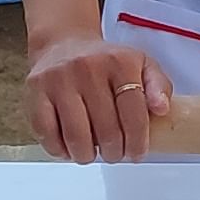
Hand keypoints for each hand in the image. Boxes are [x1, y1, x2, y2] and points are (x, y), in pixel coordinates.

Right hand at [24, 28, 171, 162]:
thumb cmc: (106, 62)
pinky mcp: (37, 92)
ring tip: (93, 154)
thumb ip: (158, 85)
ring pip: (76, 136)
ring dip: (87, 155)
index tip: (137, 153)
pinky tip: (70, 148)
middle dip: (114, 152)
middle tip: (116, 155)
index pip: (134, 112)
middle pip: (106, 128)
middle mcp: (88, 68)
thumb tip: (162, 109)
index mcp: (119, 62)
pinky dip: (60, 150)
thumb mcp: (140, 63)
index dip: (138, 140)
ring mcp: (60, 80)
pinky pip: (47, 134)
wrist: (63, 43)